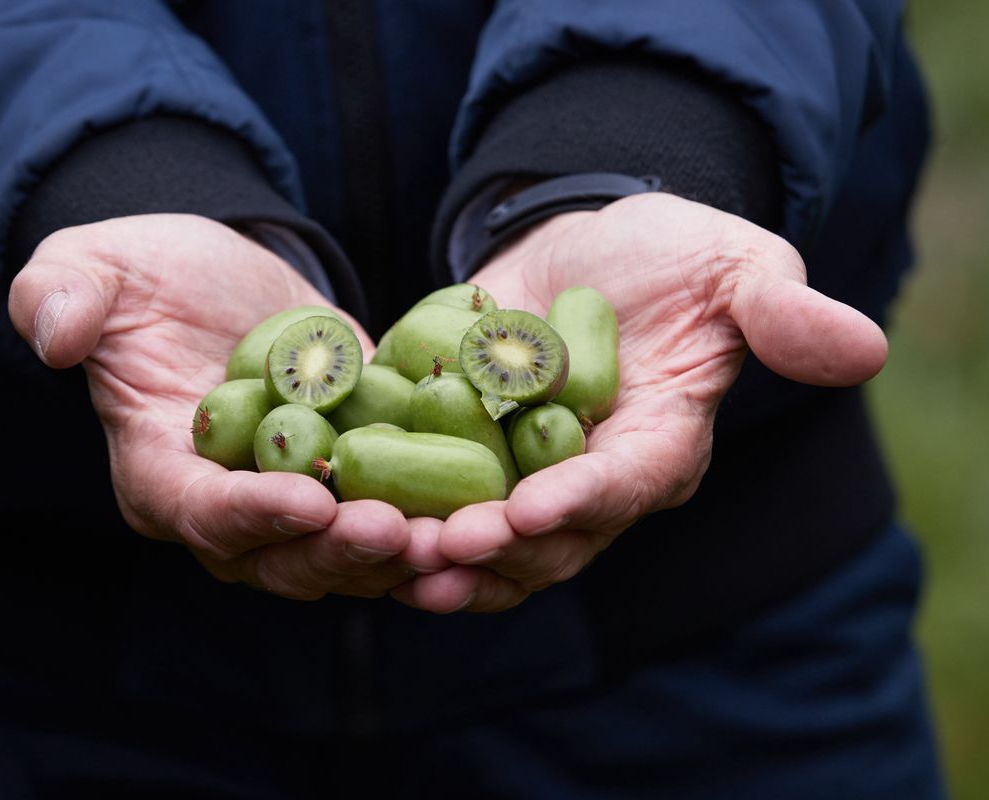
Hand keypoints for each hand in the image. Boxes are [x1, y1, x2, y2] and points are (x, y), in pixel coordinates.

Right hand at [9, 214, 425, 599]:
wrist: (222, 276)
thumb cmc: (146, 274)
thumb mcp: (92, 266)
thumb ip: (59, 294)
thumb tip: (51, 333)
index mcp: (158, 474)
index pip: (199, 512)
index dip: (251, 515)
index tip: (311, 500)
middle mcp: (226, 511)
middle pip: (279, 558)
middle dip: (338, 553)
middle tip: (399, 533)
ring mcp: (294, 504)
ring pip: (344, 554)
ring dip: (398, 555)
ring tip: (456, 536)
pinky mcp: (351, 482)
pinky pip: (392, 513)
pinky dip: (434, 520)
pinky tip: (488, 508)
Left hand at [393, 193, 887, 612]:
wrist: (585, 241)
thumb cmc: (671, 251)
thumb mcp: (735, 264)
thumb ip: (782, 312)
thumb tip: (862, 348)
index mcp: (660, 445)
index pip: (627, 487)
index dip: (581, 504)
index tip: (528, 512)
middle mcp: (591, 479)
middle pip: (548, 539)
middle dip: (493, 552)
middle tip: (435, 555)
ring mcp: (523, 474)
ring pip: (482, 538)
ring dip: (433, 554)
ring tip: (379, 555)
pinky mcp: (464, 453)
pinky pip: (427, 495)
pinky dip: (389, 507)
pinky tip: (338, 511)